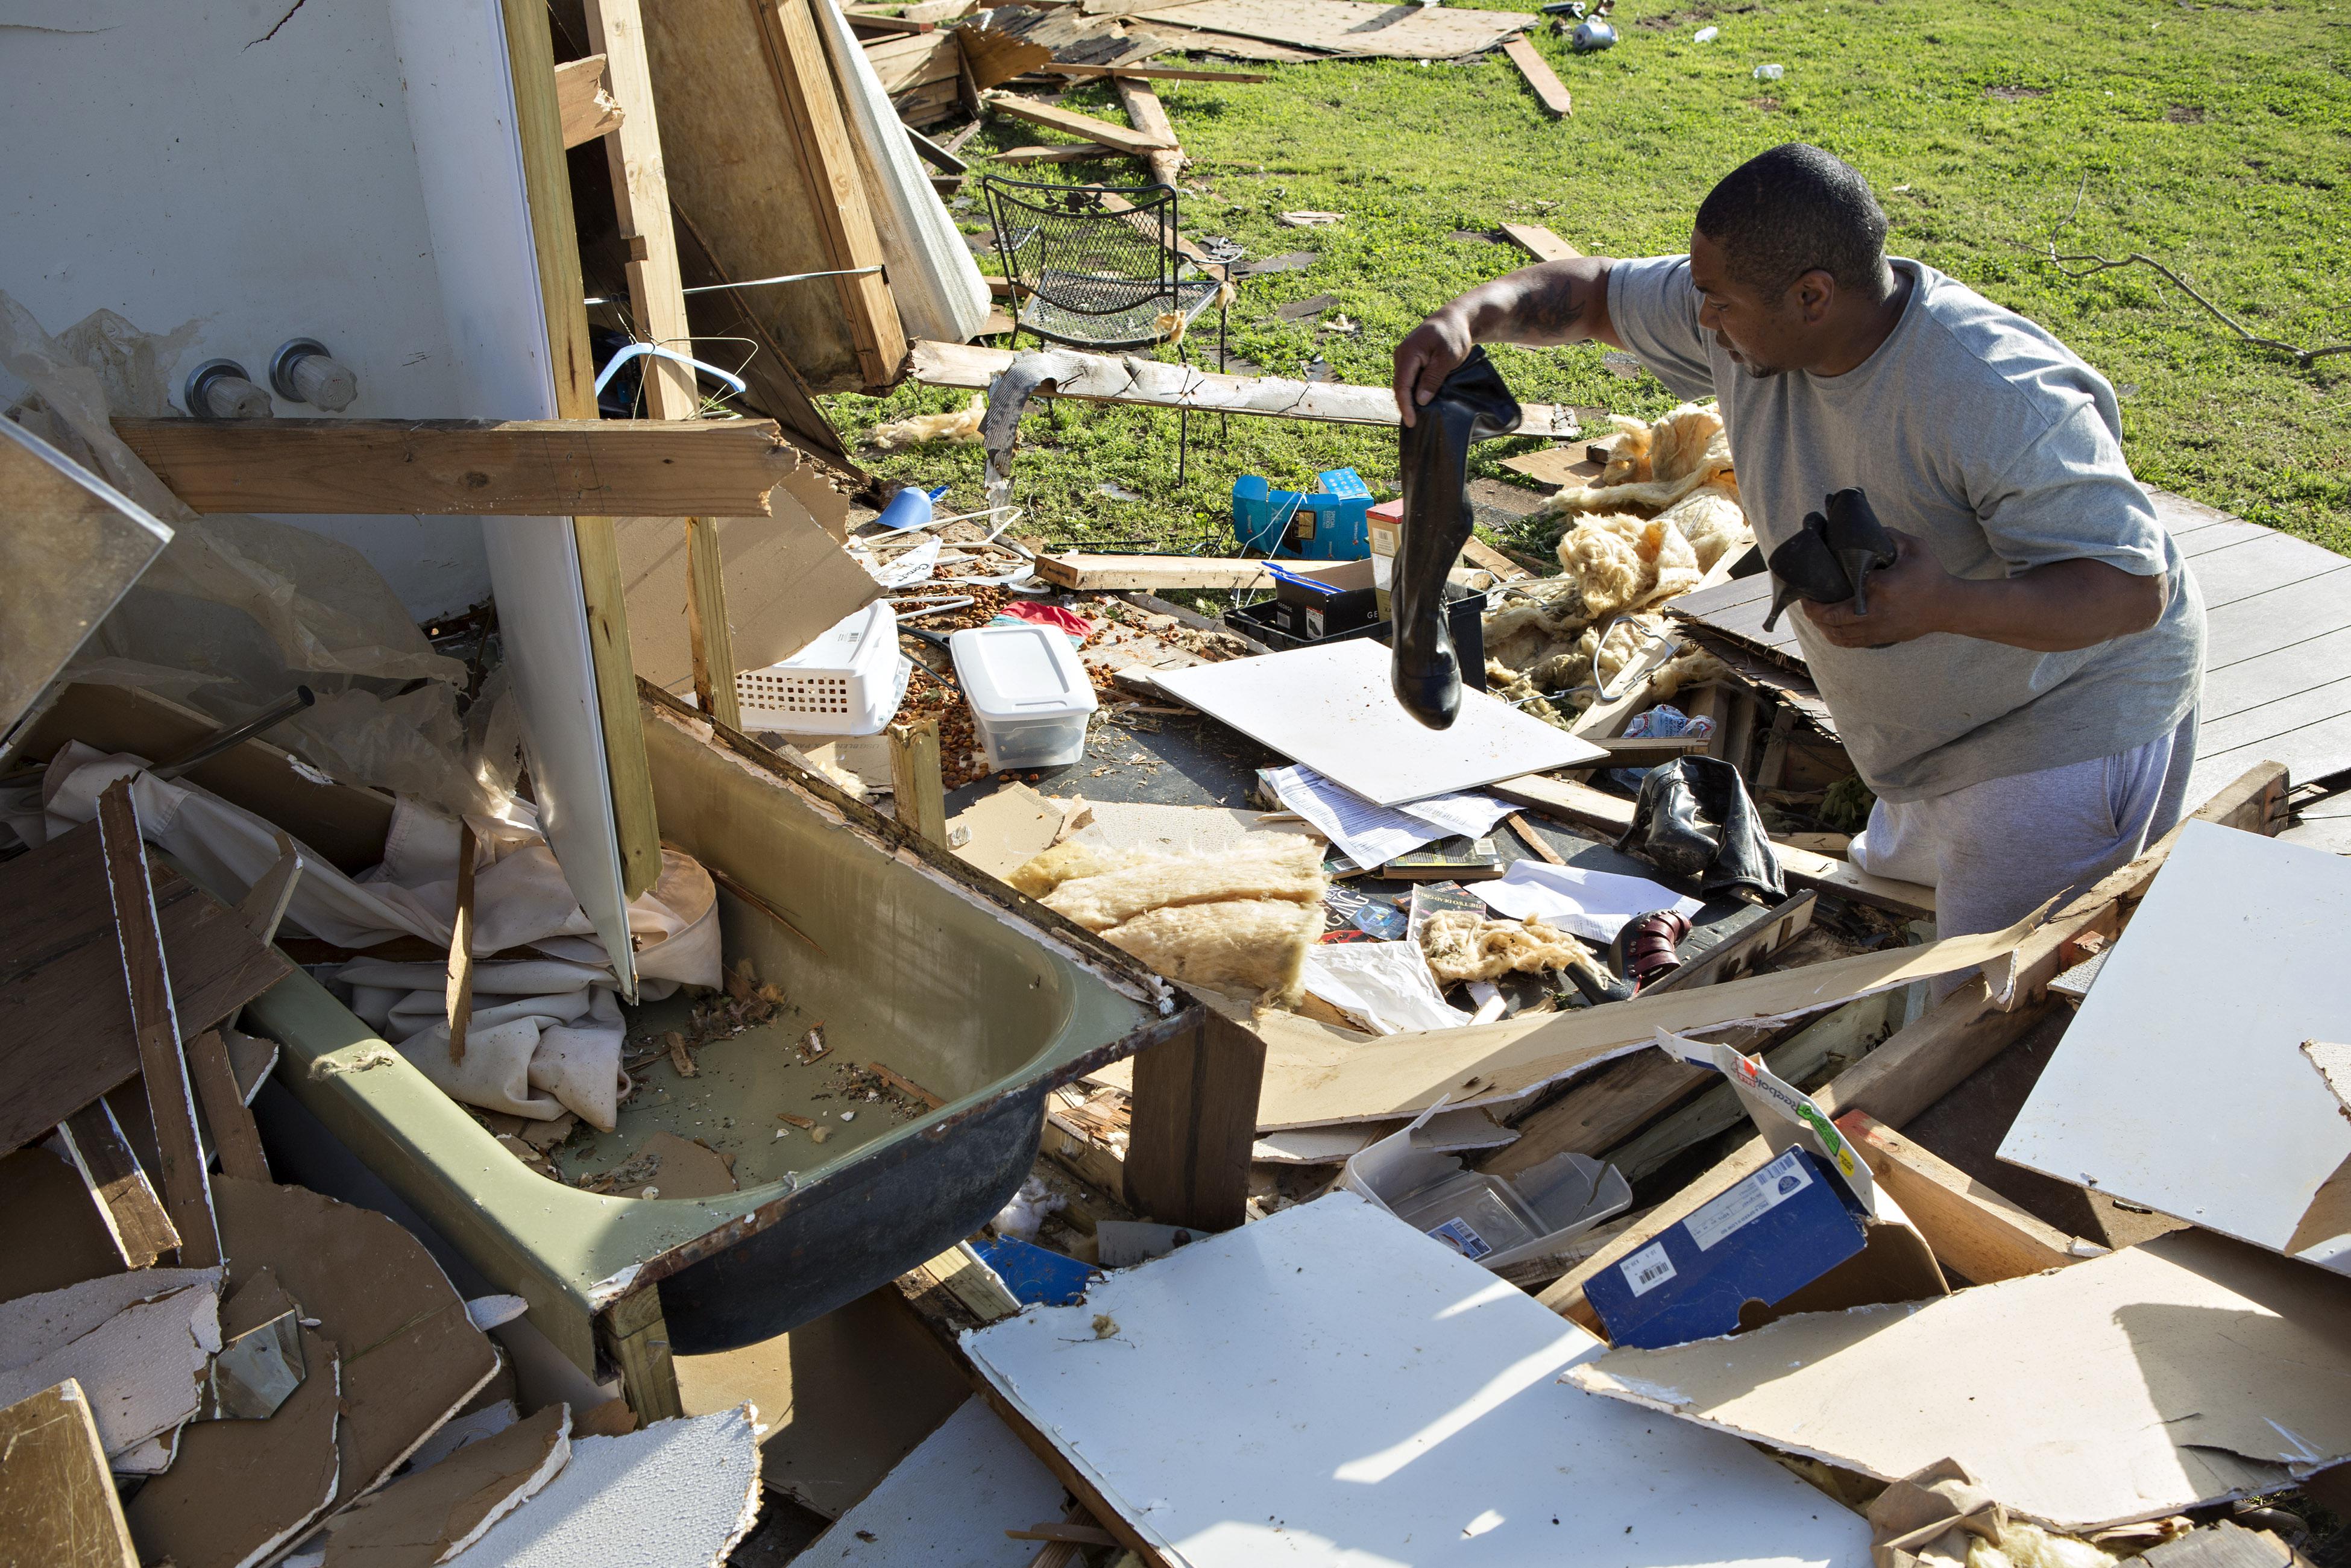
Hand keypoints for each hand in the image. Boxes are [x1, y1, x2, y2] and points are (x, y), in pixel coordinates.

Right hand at [1392, 310, 1474, 427]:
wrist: (1454, 319)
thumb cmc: (1453, 336)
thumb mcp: (1447, 358)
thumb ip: (1432, 379)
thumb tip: (1420, 400)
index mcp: (1408, 353)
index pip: (1402, 385)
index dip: (1405, 406)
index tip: (1412, 422)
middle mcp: (1401, 355)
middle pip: (1400, 386)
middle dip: (1406, 405)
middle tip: (1415, 424)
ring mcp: (1404, 357)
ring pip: (1404, 383)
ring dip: (1410, 398)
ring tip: (1418, 416)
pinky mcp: (1410, 359)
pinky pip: (1409, 378)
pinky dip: (1414, 390)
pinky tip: (1421, 401)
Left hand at [1800, 529, 1954, 646]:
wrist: (1949, 606)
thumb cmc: (1932, 575)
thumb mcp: (1915, 547)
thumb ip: (1890, 535)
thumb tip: (1868, 530)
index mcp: (1881, 588)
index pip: (1842, 591)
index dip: (1821, 592)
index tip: (1810, 586)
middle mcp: (1875, 613)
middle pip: (1831, 619)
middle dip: (1813, 612)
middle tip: (1806, 600)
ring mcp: (1877, 629)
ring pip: (1838, 636)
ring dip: (1822, 627)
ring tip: (1815, 614)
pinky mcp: (1881, 638)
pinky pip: (1850, 644)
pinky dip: (1835, 637)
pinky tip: (1829, 629)